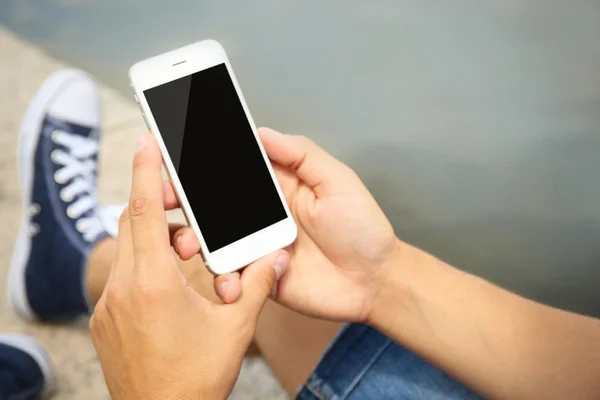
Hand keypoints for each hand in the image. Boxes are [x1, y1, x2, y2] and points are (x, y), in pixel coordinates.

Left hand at [90, 133, 288, 399]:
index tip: (148, 141)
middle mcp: (123, 288)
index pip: (145, 211)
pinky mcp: (106, 320)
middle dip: (153, 200)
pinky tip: (166, 276)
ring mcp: (109, 306)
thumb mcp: (236, 328)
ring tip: (180, 240)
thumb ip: (258, 284)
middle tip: (175, 190)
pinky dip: (142, 261)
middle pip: (132, 224)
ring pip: (125, 249)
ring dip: (150, 234)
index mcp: (155, 283)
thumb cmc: (197, 378)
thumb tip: (276, 256)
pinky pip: (121, 274)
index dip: (146, 170)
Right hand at [177, 128, 398, 321]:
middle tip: (161, 194)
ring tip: (187, 241)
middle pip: (210, 202)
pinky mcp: (257, 276)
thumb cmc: (362, 227)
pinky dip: (218, 275)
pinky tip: (227, 278)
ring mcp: (254, 245)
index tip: (174, 151)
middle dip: (180, 196)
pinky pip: (228, 274)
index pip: (232, 167)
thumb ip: (301, 155)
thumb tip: (261, 131)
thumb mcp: (337, 182)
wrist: (375, 281)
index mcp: (275, 186)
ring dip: (190, 236)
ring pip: (210, 238)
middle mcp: (258, 214)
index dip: (203, 159)